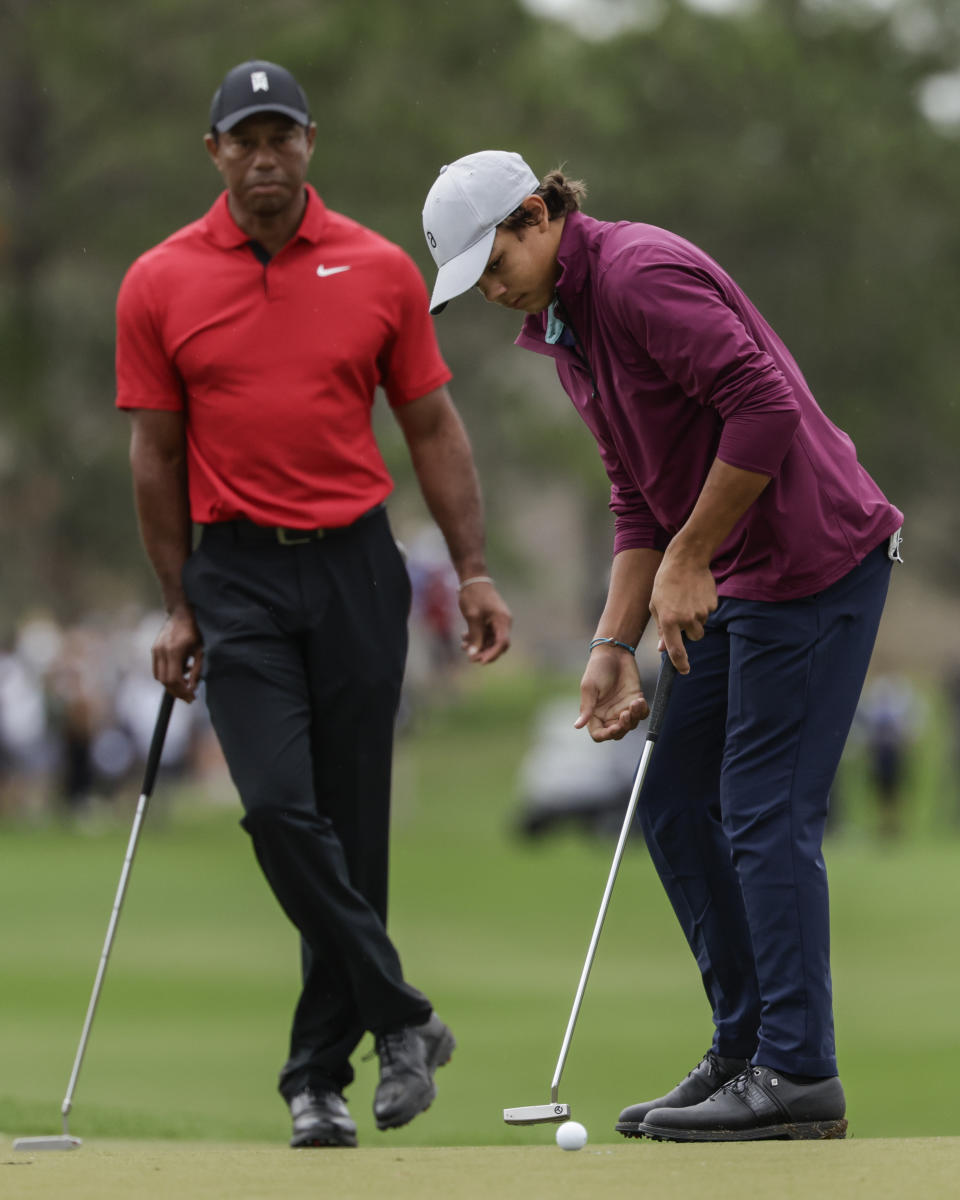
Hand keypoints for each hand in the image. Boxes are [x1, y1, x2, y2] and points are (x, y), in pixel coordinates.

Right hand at [152, 605, 203, 702]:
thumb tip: (192, 688)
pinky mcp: (154, 650)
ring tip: (186, 684)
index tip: (192, 697)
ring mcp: (155, 650)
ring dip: (171, 685)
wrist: (181, 613)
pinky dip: (167, 675)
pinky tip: (181, 672)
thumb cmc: (195, 631)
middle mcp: (161, 651)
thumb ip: (197, 670)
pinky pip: (158, 669)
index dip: (182, 691)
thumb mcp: (201, 651)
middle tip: (189, 697)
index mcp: (174, 650)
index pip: (174, 679)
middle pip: (165, 681)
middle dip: (177, 692)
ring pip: (159, 677)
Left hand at [457, 581, 511, 663]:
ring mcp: (497, 621)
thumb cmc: (473, 595)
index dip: (492, 654)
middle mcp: (503, 622)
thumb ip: (474, 637)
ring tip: (463, 646)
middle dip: (484, 652)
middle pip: (497, 644)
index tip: (480, 662)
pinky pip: (485, 634)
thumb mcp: (473, 617)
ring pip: (490, 640)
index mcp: (503, 620)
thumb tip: (473, 655)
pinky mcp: (490, 620)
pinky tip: (464, 637)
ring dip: (478, 645)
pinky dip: (476, 638)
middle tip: (469, 657)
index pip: (502, 643)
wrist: (472, 578)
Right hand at [575, 647, 648, 741]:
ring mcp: (622, 708)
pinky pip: (642, 714)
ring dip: (634, 718)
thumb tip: (576, 726)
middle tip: (625, 714)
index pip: (599, 734)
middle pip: (617, 733)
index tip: (614, 727)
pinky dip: (642, 711)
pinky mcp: (634, 700)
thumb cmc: (597, 668)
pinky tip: (640, 700)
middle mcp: (608, 713)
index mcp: (594, 713)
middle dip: (623, 727)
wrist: (614, 652)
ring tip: (634, 703)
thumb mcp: (590, 688)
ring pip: (631, 725)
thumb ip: (586, 708)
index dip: (606, 735)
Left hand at [649, 547, 716, 673]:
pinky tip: (695, 593)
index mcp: (669, 621)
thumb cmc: (665, 582)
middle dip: (690, 630)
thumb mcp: (655, 605)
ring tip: (687, 599)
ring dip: (696, 618)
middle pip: (694, 637)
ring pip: (701, 625)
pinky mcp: (712, 604)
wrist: (686, 560)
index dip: (681, 664)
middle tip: (682, 614)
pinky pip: (709, 612)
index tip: (684, 670)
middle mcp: (686, 619)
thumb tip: (663, 649)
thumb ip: (661, 628)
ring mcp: (701, 612)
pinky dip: (703, 606)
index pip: (676, 651)